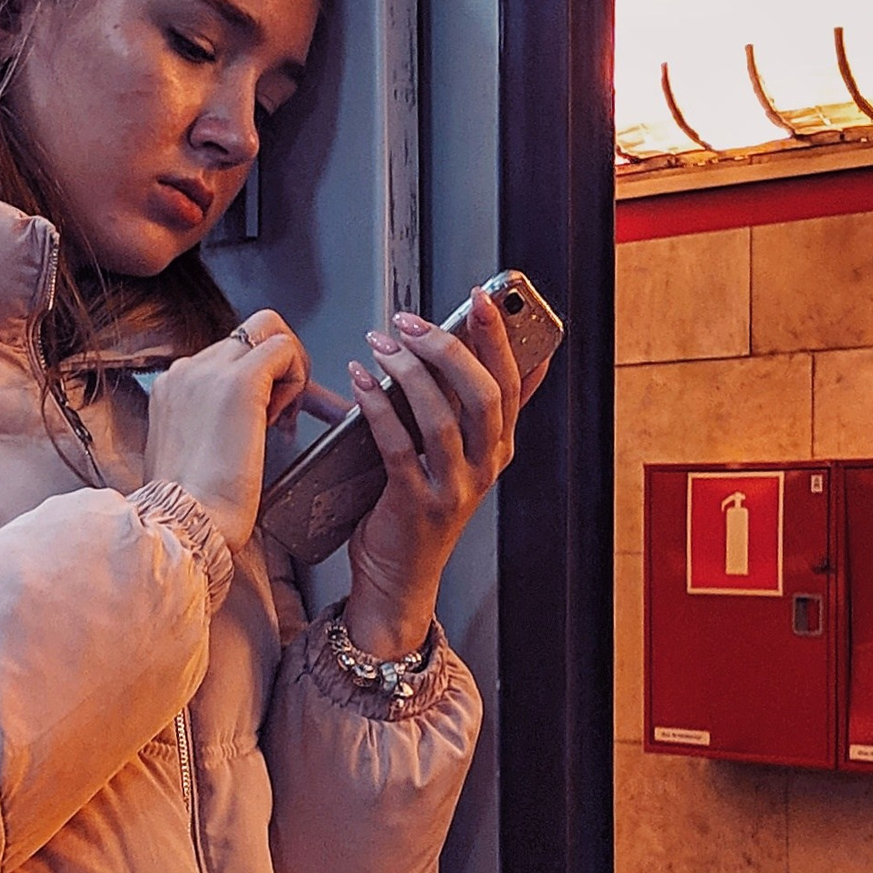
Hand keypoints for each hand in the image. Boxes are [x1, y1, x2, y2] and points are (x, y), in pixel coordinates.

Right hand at [144, 310, 309, 554]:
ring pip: (268, 330)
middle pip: (249, 332)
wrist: (186, 522)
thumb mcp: (190, 454)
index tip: (267, 416)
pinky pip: (284, 349)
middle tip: (284, 411)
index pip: (225, 355)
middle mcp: (186, 370)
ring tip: (282, 417)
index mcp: (172, 387)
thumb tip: (240, 421)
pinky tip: (282, 418)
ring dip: (288, 368)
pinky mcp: (240, 383)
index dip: (257, 378)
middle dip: (277, 365)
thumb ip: (208, 424)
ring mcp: (209, 372)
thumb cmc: (192, 507)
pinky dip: (296, 377)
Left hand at [341, 289, 554, 657]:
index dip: (499, 336)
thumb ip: (475, 410)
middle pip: (482, 394)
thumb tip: (500, 354)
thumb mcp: (460, 455)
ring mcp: (453, 488)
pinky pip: (398, 446)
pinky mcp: (415, 504)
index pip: (512, 382)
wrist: (397, 577)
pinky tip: (361, 381)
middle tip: (412, 321)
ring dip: (408, 372)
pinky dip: (377, 407)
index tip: (482, 296)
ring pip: (442, 417)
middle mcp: (484, 468)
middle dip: (448, 347)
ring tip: (382, 344)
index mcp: (498, 447)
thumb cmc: (419, 508)